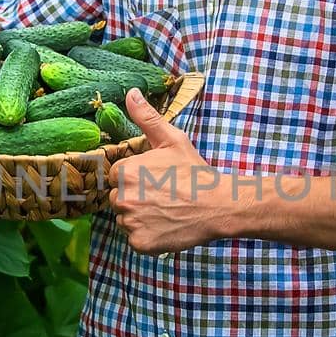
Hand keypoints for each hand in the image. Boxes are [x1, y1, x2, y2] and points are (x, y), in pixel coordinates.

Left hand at [108, 89, 237, 253]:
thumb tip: (131, 93)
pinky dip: (147, 237)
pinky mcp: (139, 243)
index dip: (137, 178)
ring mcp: (130, 222)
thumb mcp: (171, 140)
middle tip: (163, 196)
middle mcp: (122, 197)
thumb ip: (146, 117)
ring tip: (165, 211)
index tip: (157, 180)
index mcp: (125, 170)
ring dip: (140, 218)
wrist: (218, 205)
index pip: (118, 177)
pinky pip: (135, 240)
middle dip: (136, 198)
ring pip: (125, 220)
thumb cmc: (194, 171)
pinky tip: (165, 226)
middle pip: (118, 199)